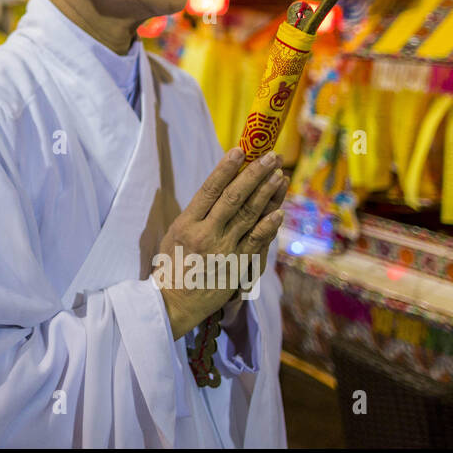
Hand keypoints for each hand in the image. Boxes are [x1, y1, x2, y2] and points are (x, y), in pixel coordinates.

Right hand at [156, 149, 286, 339]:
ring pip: (250, 216)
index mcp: (186, 223)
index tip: (240, 150)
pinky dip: (269, 225)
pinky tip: (279, 211)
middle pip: (234, 198)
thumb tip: (218, 188)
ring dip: (267, 194)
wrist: (174, 302)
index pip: (209, 190)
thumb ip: (195, 213)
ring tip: (280, 176)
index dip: (225, 168)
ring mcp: (224, 250)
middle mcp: (206, 234)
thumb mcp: (173, 234)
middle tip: (270, 157)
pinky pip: (257, 242)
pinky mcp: (238, 266)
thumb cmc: (173, 264)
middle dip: (254, 175)